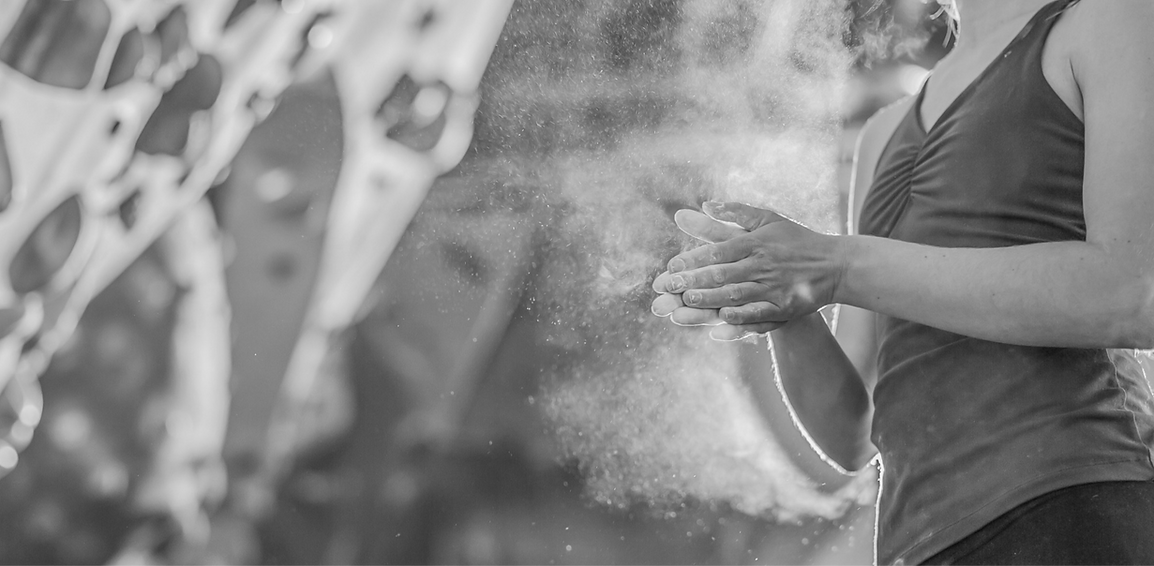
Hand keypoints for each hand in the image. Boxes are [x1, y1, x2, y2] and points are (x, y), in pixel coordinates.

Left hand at [652, 201, 845, 326]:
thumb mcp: (767, 219)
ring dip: (709, 300)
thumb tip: (703, 204)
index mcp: (756, 242)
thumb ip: (735, 213)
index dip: (693, 258)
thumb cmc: (795, 240)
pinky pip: (759, 314)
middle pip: (723, 274)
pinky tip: (719, 321)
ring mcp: (774, 287)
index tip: (671, 266)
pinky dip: (739, 319)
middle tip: (667, 288)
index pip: (719, 250)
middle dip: (693, 281)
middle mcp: (763, 264)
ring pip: (736, 295)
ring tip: (684, 303)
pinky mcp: (785, 307)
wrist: (834, 265)